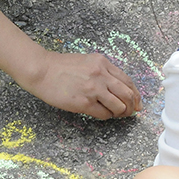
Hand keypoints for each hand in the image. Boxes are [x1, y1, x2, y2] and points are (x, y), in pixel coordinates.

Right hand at [19, 50, 141, 119]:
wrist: (42, 70)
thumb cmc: (60, 67)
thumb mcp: (87, 61)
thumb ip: (103, 72)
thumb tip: (118, 88)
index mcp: (103, 63)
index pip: (128, 81)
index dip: (136, 95)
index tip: (137, 103)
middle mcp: (101, 75)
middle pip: (128, 94)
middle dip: (131, 106)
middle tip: (129, 112)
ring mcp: (93, 89)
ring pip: (119, 106)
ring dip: (120, 113)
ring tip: (115, 114)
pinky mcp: (84, 102)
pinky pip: (104, 114)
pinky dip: (106, 116)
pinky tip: (102, 114)